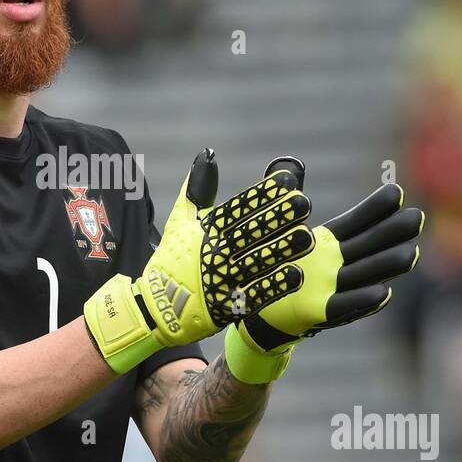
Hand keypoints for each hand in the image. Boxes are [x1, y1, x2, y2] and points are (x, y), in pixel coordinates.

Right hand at [84, 149, 313, 374]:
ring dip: (281, 249)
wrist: (155, 308)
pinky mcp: (228, 306)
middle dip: (276, 218)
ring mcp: (222, 280)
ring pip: (256, 262)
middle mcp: (214, 253)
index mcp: (205, 230)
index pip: (236, 209)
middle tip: (303, 204)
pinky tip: (297, 274)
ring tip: (306, 237)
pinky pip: (255, 294)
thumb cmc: (172, 260)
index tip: (285, 182)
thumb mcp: (180, 221)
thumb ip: (196, 188)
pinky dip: (275, 285)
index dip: (260, 196)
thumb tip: (207, 154)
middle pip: (249, 233)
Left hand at [224, 173, 423, 383]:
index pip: (356, 222)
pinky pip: (342, 306)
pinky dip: (361, 300)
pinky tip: (383, 292)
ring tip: (411, 254)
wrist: (252, 305)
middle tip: (416, 217)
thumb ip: (285, 198)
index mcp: (329, 242)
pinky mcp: (317, 311)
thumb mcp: (276, 227)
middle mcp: (335, 264)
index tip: (395, 192)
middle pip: (368, 246)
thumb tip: (290, 164)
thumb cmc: (271, 262)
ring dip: (386, 266)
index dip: (375, 209)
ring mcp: (330, 288)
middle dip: (392, 234)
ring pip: (363, 274)